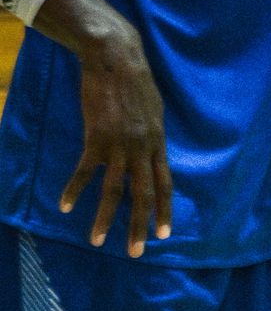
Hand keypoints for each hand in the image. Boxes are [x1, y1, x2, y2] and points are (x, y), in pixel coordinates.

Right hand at [60, 23, 171, 257]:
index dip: (164, 211)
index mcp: (158, 143)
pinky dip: (74, 189)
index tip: (164, 235)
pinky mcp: (96, 137)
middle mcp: (143, 149)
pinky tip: (65, 205)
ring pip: (114, 191)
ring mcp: (120, 145)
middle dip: (140, 227)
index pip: (164, 185)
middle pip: (142, 196)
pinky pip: (85, 171)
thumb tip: (154, 151)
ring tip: (98, 241)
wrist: (116, 58)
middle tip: (136, 253)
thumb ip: (154, 135)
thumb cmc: (135, 80)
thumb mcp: (155, 110)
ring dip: (105, 219)